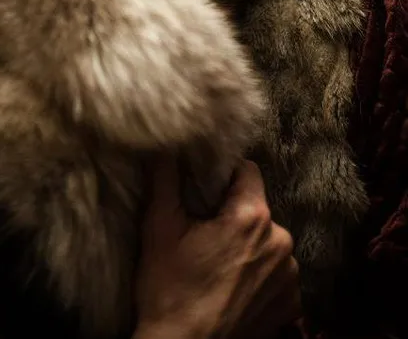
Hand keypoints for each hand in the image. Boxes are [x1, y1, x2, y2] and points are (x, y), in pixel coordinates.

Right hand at [133, 158, 301, 338]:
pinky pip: (277, 272)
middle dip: (234, 213)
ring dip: (249, 245)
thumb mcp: (159, 228)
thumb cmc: (169, 290)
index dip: (224, 176)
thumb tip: (164, 145)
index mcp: (252, 216)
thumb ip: (165, 179)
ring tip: (218, 263)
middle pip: (257, 208)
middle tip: (205, 232)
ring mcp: (290, 276)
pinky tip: (234, 286)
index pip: (248, 171)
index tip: (205, 192)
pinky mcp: (291, 304)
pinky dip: (260, 275)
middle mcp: (281, 241)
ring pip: (268, 240)